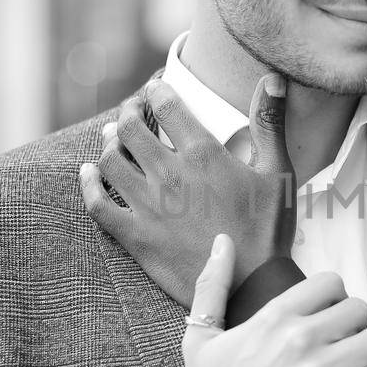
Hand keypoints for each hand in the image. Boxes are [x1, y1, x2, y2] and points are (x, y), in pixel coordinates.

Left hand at [79, 73, 295, 305]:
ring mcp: (148, 206)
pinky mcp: (135, 236)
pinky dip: (89, 185)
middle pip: (131, 128)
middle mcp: (169, 175)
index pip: (167, 105)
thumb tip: (272, 79)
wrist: (250, 287)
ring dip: (109, 143)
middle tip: (133, 109)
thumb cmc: (268, 230)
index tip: (157, 87)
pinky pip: (98, 205)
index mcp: (203, 155)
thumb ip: (269, 123)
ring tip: (114, 136)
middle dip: (129, 111)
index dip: (157, 89)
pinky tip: (88, 173)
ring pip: (111, 161)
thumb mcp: (278, 172)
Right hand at [171, 236, 366, 366]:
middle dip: (352, 327)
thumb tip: (223, 240)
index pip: (330, 283)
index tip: (325, 318)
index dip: (332, 299)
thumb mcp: (199, 338)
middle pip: (359, 310)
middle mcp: (299, 341)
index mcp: (271, 319)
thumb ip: (212, 285)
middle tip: (340, 346)